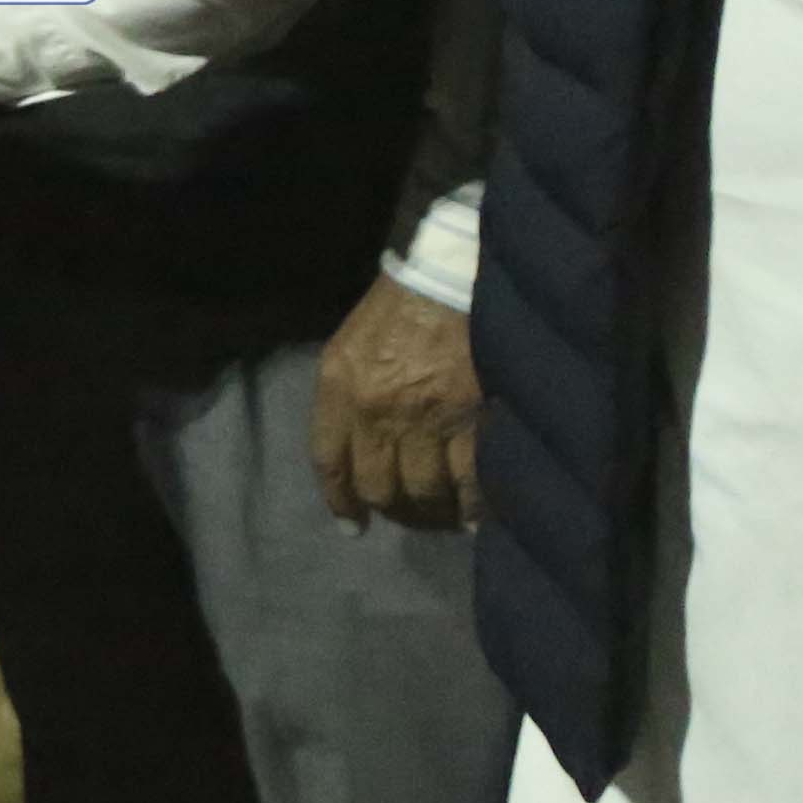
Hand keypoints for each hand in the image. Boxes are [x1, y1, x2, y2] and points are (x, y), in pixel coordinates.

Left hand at [308, 275, 482, 530]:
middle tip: (405, 511)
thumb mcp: (348, 345)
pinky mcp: (471, 420)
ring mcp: (426, 418)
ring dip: (430, 509)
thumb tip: (352, 447)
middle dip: (389, 507)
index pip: (329, 460)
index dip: (340, 500)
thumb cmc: (397, 308)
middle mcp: (377, 409)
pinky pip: (469, 482)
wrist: (449, 278)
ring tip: (440, 512)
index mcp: (340, 386)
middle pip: (376, 485)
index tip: (353, 524)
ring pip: (421, 490)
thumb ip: (343, 396)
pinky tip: (473, 516)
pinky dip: (471, 506)